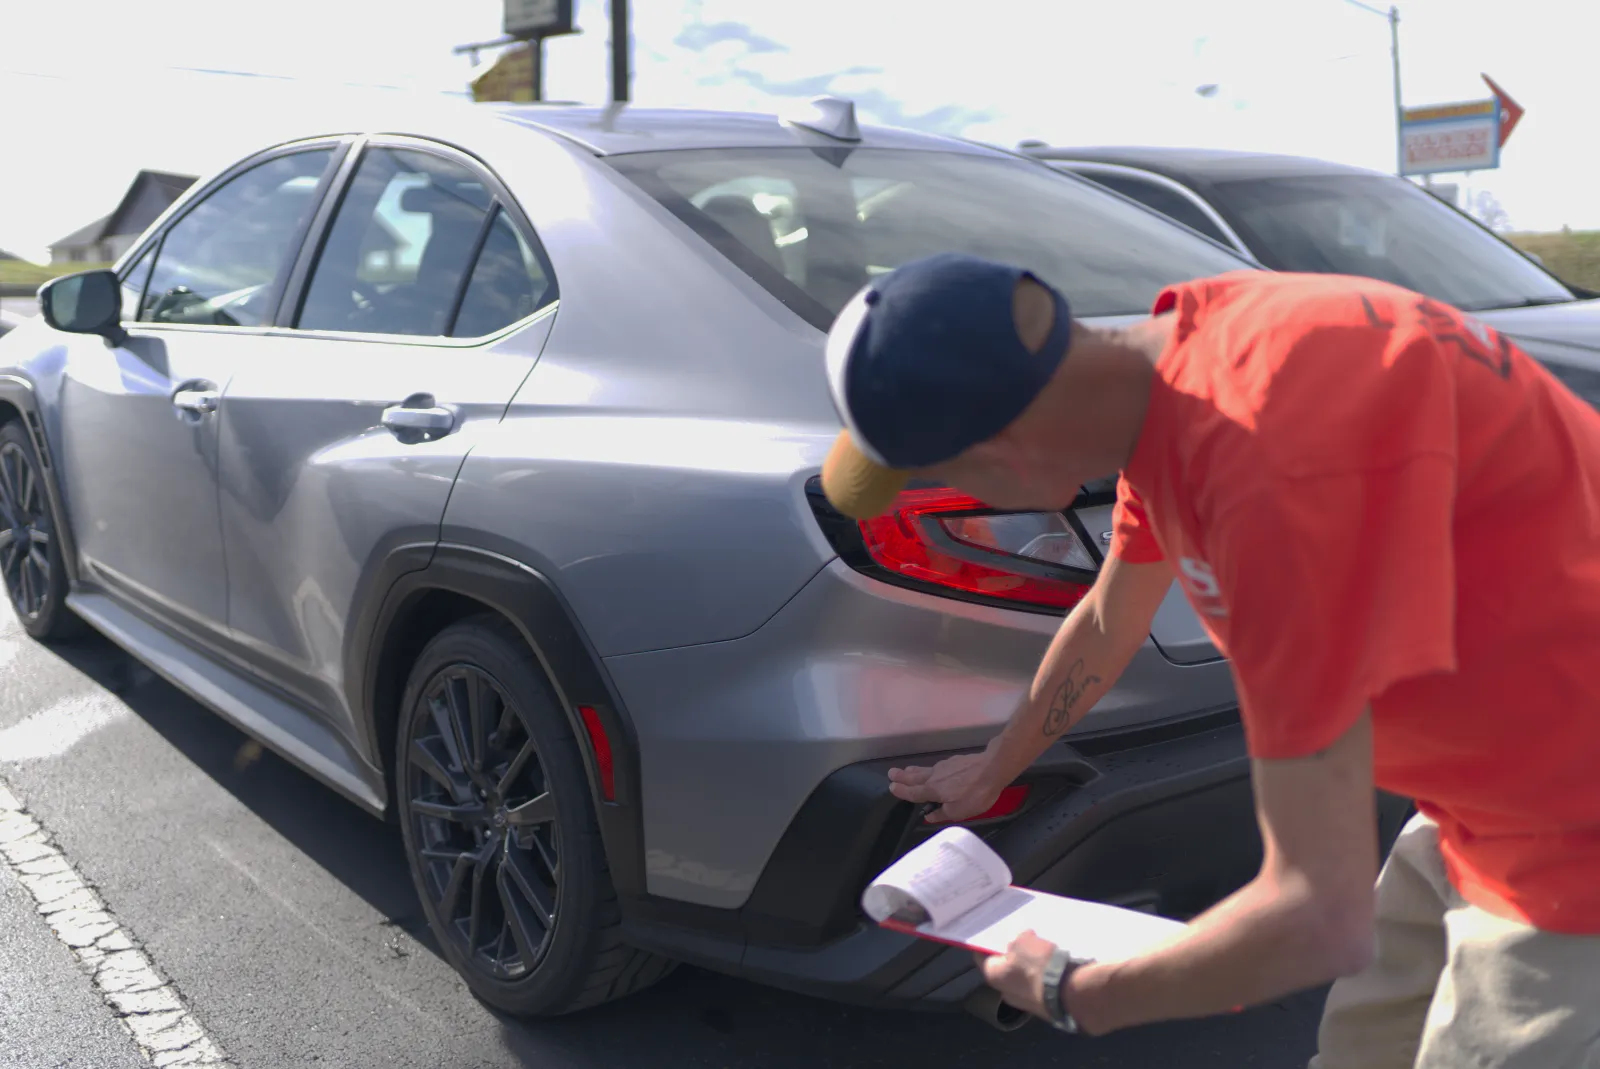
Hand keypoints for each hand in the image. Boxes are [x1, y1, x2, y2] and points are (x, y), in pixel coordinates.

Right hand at [887, 749, 1003, 822]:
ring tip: (906, 770)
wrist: (992, 768)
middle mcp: (935, 776)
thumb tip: (928, 816)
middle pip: (915, 777)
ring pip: (925, 770)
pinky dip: (930, 769)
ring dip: (913, 771)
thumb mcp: (959, 811)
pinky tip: (933, 770)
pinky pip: (937, 767)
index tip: (891, 787)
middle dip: (902, 776)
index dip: (902, 791)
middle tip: (891, 773)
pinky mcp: (955, 761)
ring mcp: (944, 766)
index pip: (913, 792)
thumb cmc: (975, 794)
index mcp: (933, 790)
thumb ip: (942, 814)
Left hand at [977, 930, 1056, 1020]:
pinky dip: (1045, 979)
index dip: (988, 944)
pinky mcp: (1046, 1009)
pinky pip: (1041, 989)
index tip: (996, 935)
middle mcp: (1005, 994)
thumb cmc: (1039, 964)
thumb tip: (1019, 941)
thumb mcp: (1024, 940)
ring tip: (1043, 954)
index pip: (982, 957)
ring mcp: (1026, 1005)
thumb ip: (1017, 940)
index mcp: (993, 976)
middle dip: (1013, 958)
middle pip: (1005, 970)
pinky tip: (1055, 968)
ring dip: (1031, 969)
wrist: (1070, 993)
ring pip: (1024, 981)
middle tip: (1023, 943)